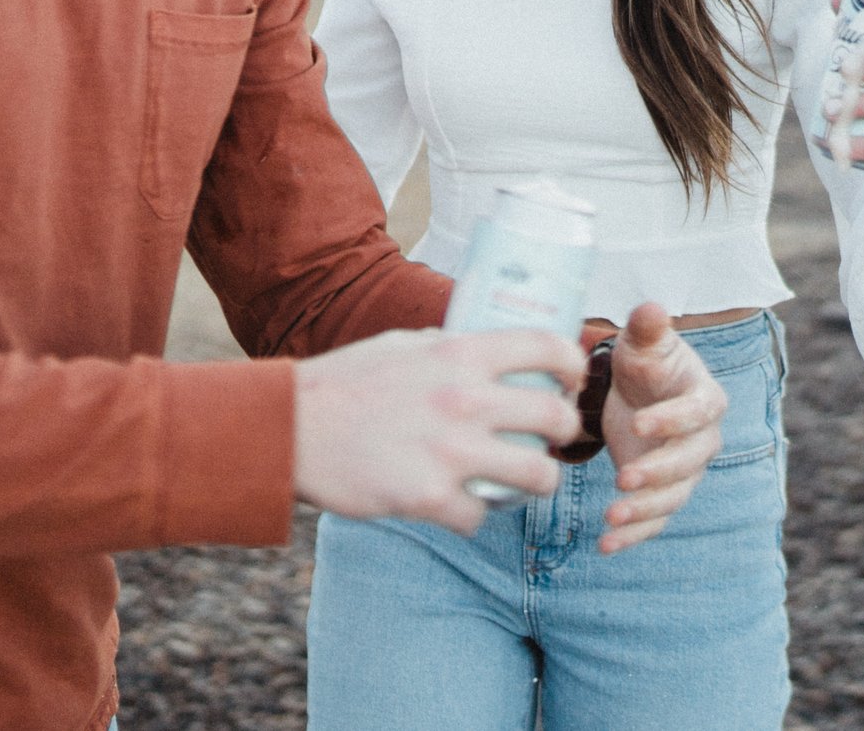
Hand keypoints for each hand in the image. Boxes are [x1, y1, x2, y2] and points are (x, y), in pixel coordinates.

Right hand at [293, 328, 583, 534]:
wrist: (289, 428)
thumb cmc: (343, 382)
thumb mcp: (401, 344)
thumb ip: (444, 347)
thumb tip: (477, 349)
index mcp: (459, 353)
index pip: (546, 346)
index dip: (574, 364)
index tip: (573, 380)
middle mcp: (464, 398)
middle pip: (556, 418)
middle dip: (566, 432)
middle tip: (553, 440)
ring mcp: (449, 451)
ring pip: (537, 476)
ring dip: (537, 483)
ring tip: (525, 483)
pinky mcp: (427, 496)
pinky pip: (480, 518)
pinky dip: (474, 518)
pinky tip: (461, 509)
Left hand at [598, 304, 727, 554]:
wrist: (638, 391)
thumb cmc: (645, 362)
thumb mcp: (643, 343)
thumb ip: (648, 328)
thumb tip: (650, 307)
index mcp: (705, 399)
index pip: (697, 413)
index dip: (671, 420)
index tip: (638, 424)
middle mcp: (702, 440)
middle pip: (689, 462)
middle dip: (658, 473)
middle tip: (623, 477)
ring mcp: (684, 472)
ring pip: (673, 498)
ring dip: (644, 511)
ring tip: (610, 519)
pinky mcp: (663, 494)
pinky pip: (655, 521)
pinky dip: (634, 536)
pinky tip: (605, 545)